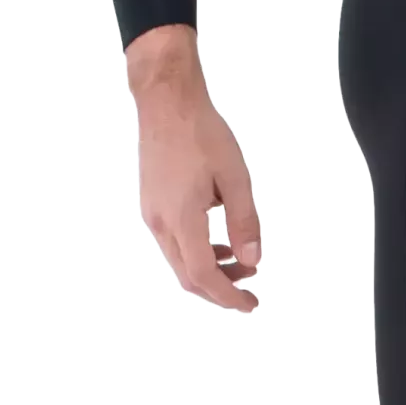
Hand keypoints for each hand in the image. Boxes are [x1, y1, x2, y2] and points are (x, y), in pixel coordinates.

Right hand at [128, 26, 261, 312]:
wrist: (166, 101)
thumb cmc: (198, 132)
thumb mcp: (234, 178)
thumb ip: (245, 223)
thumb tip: (253, 260)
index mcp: (180, 217)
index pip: (204, 276)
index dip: (227, 296)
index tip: (248, 303)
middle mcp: (161, 222)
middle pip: (189, 278)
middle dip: (220, 290)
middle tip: (248, 291)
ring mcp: (153, 215)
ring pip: (180, 264)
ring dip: (210, 272)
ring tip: (240, 264)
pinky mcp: (152, 207)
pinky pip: (174, 245)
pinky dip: (198, 254)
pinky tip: (219, 244)